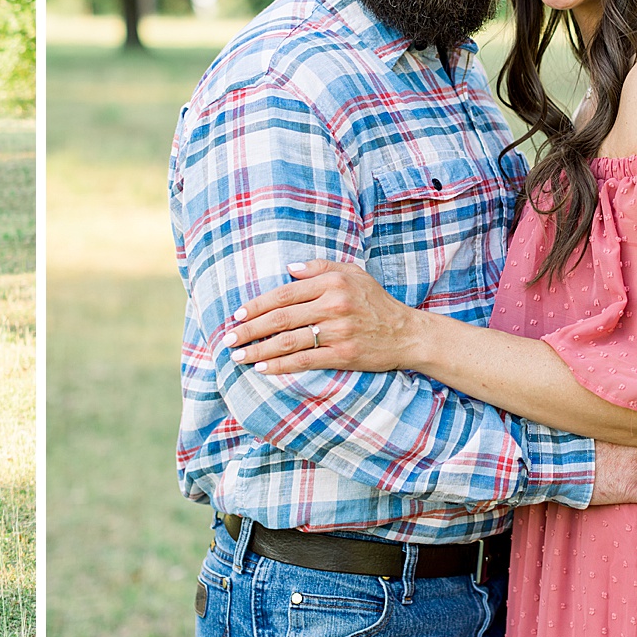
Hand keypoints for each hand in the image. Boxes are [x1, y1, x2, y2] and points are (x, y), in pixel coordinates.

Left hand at [224, 260, 420, 374]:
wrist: (407, 333)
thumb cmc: (375, 301)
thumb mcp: (352, 273)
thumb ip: (318, 267)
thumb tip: (287, 269)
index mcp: (332, 283)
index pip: (284, 293)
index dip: (257, 305)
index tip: (238, 314)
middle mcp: (333, 305)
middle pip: (281, 317)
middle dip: (250, 329)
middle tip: (229, 338)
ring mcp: (338, 331)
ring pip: (289, 341)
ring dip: (259, 350)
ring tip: (239, 356)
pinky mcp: (343, 354)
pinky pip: (305, 360)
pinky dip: (281, 365)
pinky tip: (264, 368)